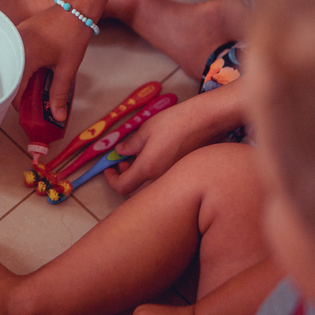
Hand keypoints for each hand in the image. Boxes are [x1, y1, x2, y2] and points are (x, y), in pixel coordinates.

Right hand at [14, 5, 93, 121]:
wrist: (76, 9)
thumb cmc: (72, 35)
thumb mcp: (67, 68)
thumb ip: (59, 94)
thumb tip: (58, 116)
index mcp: (24, 57)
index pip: (14, 91)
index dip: (22, 106)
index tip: (31, 112)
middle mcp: (14, 47)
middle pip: (10, 79)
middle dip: (21, 94)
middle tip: (34, 102)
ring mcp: (14, 38)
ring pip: (11, 67)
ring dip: (21, 80)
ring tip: (36, 87)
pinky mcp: (17, 34)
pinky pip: (14, 56)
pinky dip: (22, 66)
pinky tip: (34, 71)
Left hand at [103, 92, 227, 196]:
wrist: (205, 121)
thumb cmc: (175, 121)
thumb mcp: (146, 129)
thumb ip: (131, 144)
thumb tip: (120, 152)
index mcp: (147, 168)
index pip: (122, 186)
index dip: (111, 180)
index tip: (109, 169)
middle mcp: (160, 179)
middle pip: (134, 193)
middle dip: (124, 179)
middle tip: (123, 162)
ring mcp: (172, 179)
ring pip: (149, 190)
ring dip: (138, 179)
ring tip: (138, 159)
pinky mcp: (182, 176)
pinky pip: (162, 184)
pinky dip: (153, 177)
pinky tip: (155, 159)